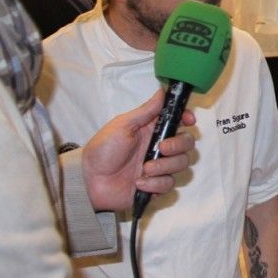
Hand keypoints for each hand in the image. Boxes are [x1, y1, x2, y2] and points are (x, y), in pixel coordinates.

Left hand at [81, 89, 195, 210]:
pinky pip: (168, 184)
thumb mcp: (123, 125)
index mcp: (153, 130)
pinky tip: (138, 182)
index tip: (189, 121)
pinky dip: (155, 184)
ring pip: (182, 164)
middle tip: (161, 148)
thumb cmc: (103, 149)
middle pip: (187, 143)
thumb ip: (146, 110)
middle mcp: (160, 147)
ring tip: (144, 169)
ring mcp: (159, 167)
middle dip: (178, 145)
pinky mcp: (156, 186)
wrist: (89, 180)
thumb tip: (162, 91)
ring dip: (165, 166)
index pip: (180, 121)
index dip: (188, 119)